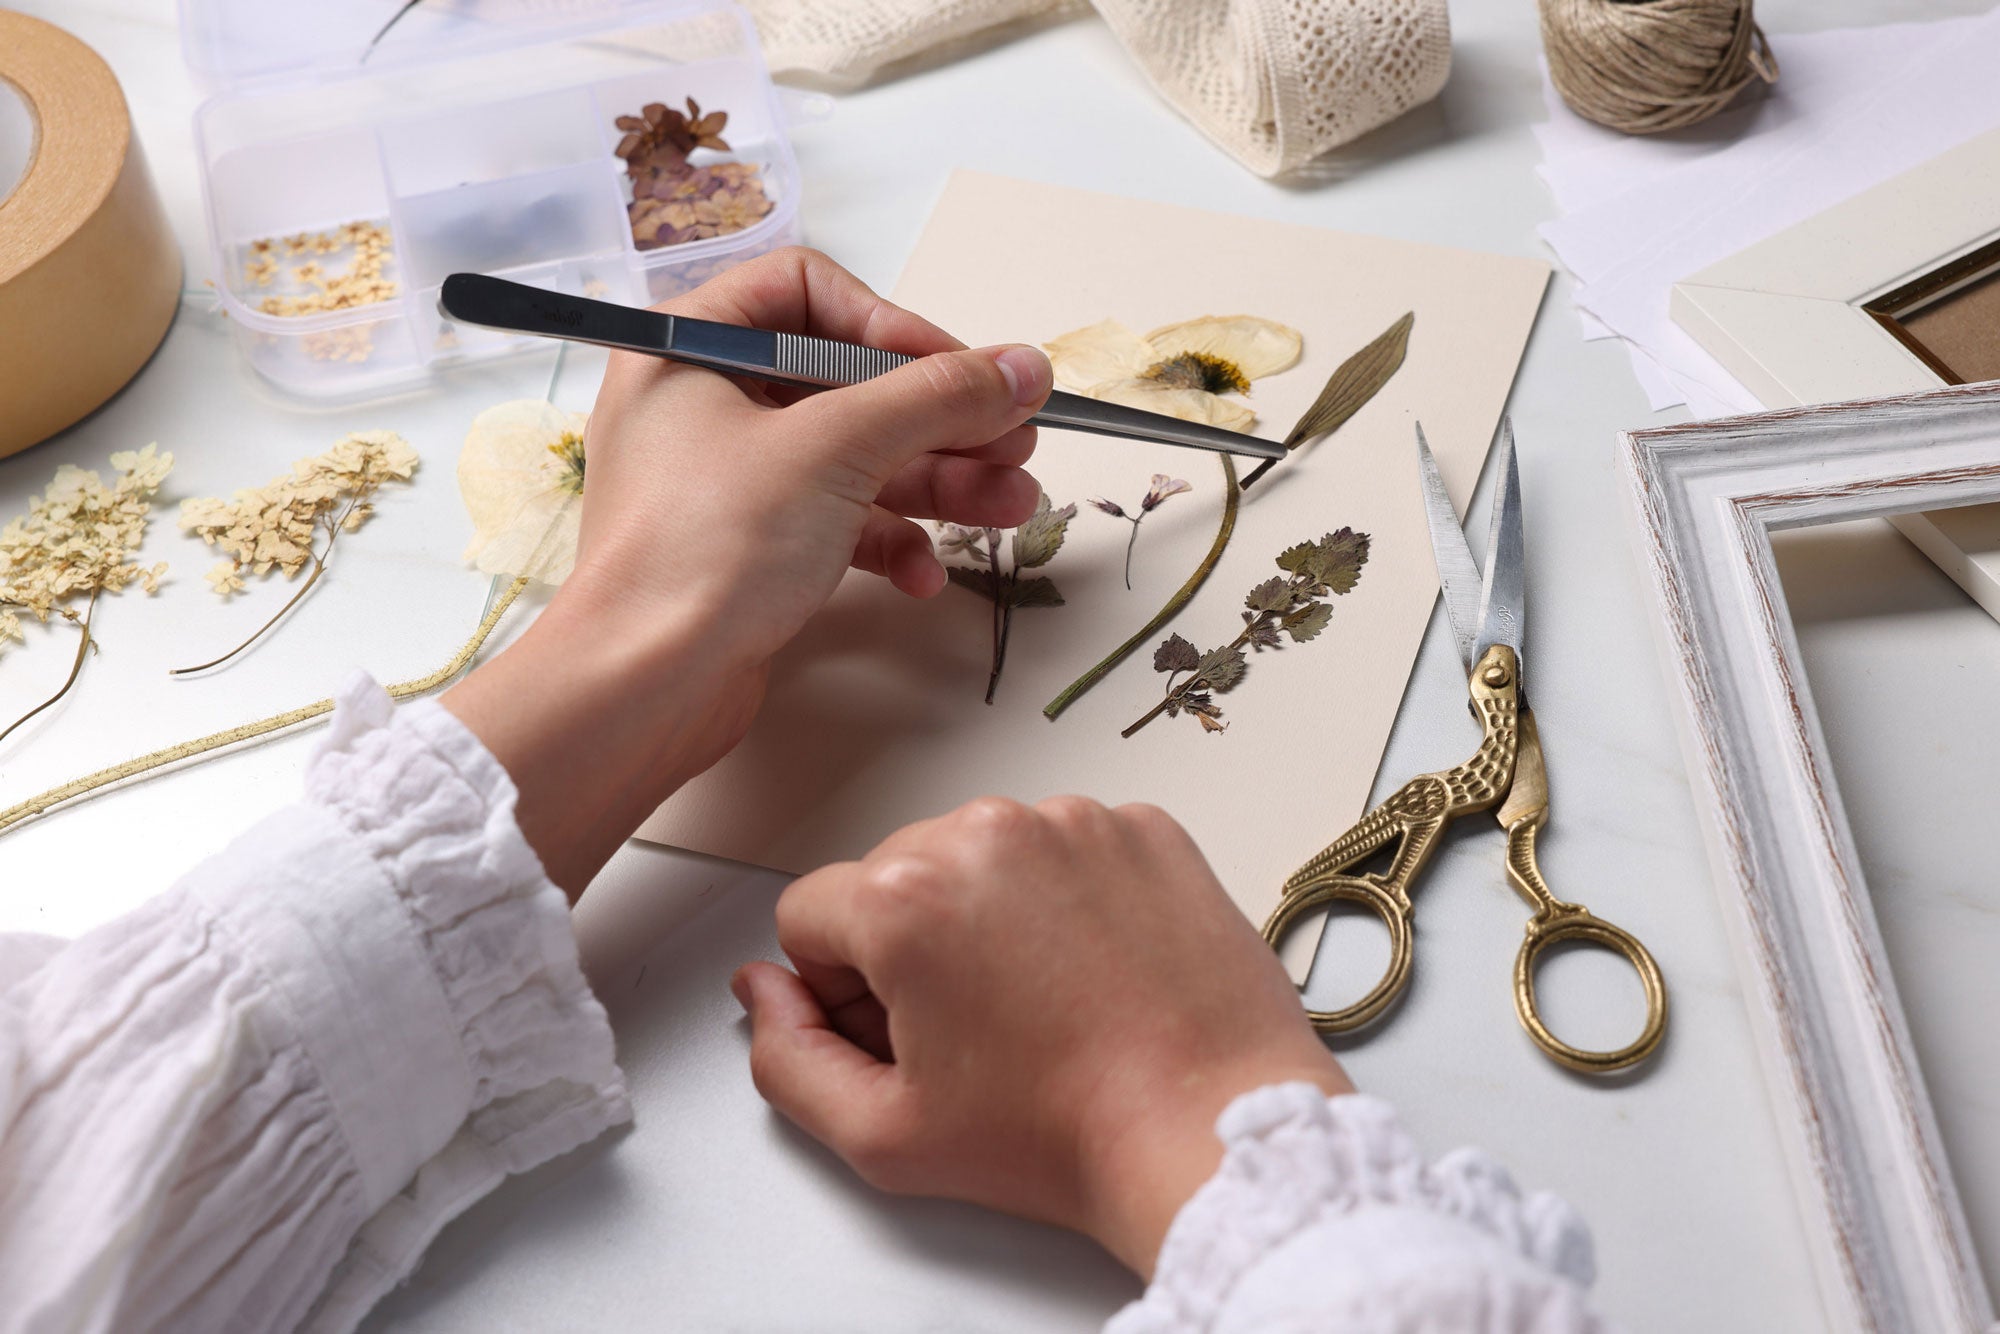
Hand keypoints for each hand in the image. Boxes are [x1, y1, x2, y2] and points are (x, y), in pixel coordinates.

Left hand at [446, 249, 1051, 893]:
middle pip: (848, 383)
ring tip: (1012, 507)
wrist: (642, 686)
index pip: (808, 292)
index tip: (959, 373)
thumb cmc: (708, 546)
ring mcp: (725, 483)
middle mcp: (703, 405)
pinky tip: (925, 577)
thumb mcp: (836, 448)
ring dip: (938, 482)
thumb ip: (938, 397)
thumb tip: (1025, 365)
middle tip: (1017, 445)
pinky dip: (888, 542)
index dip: (893, 326)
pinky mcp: (748, 551)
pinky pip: (834, 524)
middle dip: (941, 419)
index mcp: (690, 346)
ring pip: (854, 459)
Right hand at [733, 797, 1351, 1276]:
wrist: (1210, 1132)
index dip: (839, 986)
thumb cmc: (1066, 1135)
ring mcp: (1075, 822)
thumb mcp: (885, 1133)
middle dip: (915, 943)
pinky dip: (1070, 895)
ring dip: (992, 912)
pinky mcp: (1144, 828)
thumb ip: (787, 1058)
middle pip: (896, 874)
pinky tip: (1096, 968)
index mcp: (907, 896)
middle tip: (976, 1027)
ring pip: (983, 855)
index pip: (811, 911)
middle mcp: (987, 833)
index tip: (900, 1029)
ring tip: (1045, 1000)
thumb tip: (766, 992)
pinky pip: (1067, 846)